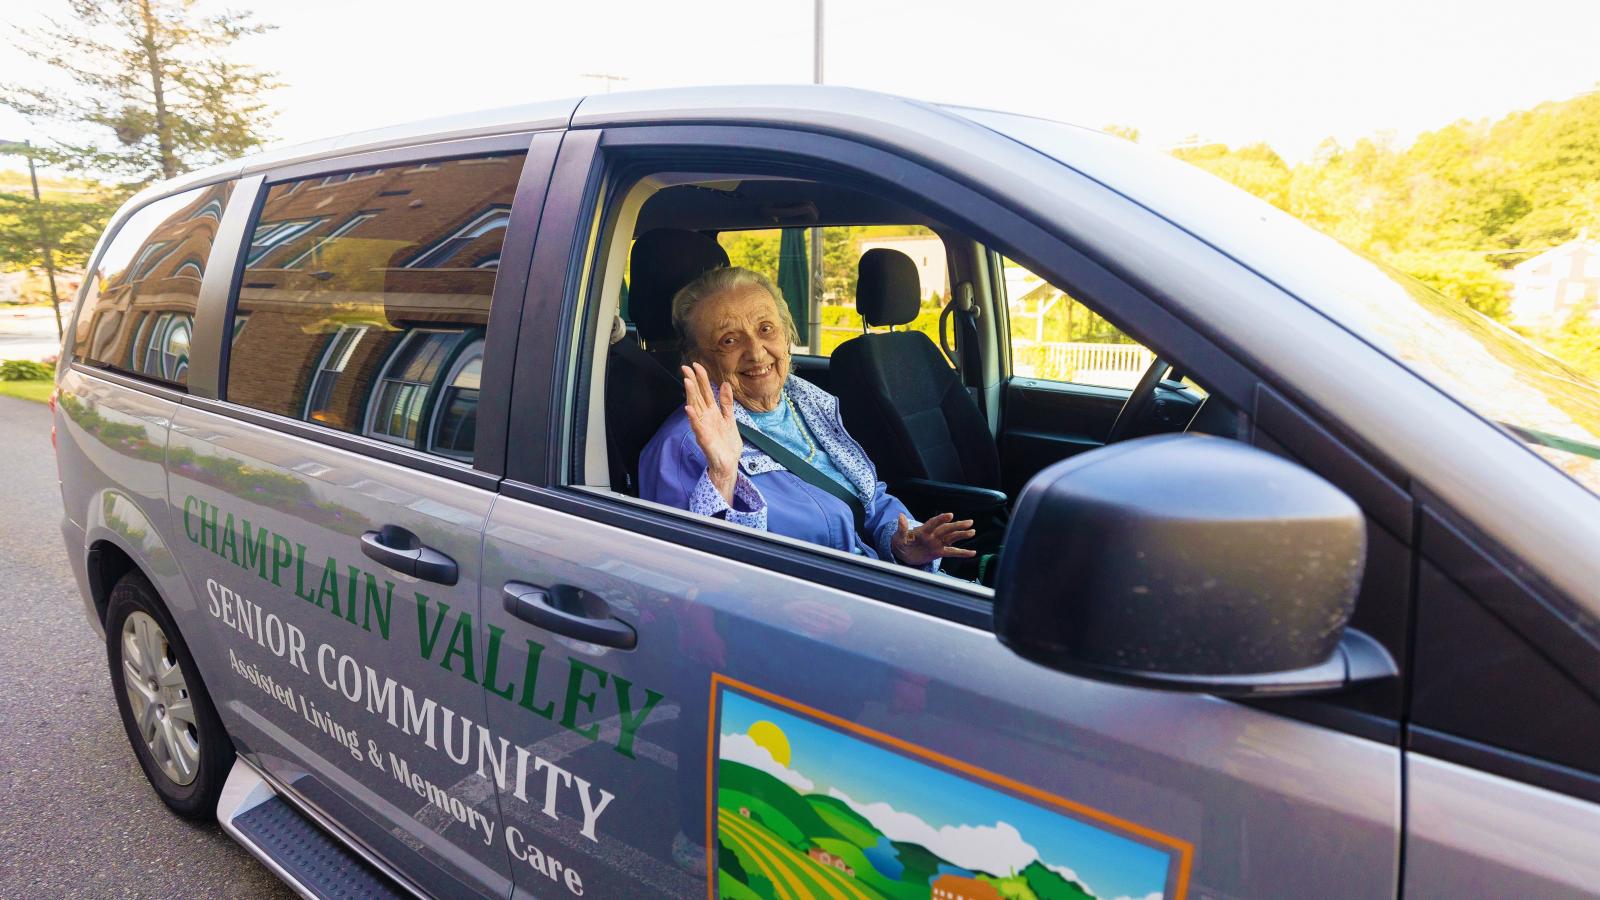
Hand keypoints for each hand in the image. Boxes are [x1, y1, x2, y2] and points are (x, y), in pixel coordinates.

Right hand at [682, 362, 742, 503]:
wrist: (728, 463)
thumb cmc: (727, 444)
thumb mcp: (730, 419)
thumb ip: (726, 402)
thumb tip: (724, 384)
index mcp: (712, 412)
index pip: (705, 392)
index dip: (701, 378)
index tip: (697, 365)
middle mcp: (705, 417)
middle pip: (697, 396)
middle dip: (692, 382)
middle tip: (685, 367)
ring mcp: (703, 427)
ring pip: (695, 407)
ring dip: (690, 395)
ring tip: (686, 381)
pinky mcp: (704, 438)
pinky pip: (697, 426)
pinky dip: (692, 418)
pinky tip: (688, 409)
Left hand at [891, 513, 976, 565]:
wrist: (903, 552)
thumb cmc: (900, 542)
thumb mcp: (899, 537)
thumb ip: (902, 528)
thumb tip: (900, 516)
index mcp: (923, 530)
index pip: (933, 523)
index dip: (941, 519)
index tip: (950, 515)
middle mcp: (932, 535)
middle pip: (947, 529)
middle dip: (957, 526)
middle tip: (969, 522)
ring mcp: (937, 543)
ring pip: (952, 538)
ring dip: (962, 535)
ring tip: (972, 531)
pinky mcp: (939, 552)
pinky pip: (952, 552)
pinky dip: (962, 553)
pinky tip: (972, 552)